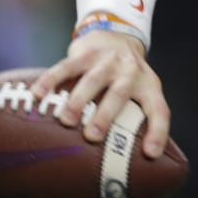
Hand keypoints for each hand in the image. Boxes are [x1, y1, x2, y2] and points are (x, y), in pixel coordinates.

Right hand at [31, 30, 169, 158]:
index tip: (150, 153)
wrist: (116, 37)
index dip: (157, 132)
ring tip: (65, 119)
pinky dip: (51, 80)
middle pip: (120, 93)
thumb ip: (135, 118)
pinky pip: (67, 65)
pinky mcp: (86, 53)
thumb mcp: (141, 92)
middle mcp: (131, 72)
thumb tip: (125, 160)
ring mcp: (108, 60)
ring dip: (78, 99)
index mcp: (149, 86)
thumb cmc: (127, 78)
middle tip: (91, 136)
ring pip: (93, 78)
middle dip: (105, 115)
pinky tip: (38, 94)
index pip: (159, 110)